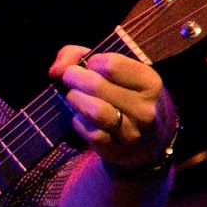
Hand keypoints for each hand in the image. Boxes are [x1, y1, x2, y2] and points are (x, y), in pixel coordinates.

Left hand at [49, 45, 174, 169]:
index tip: (92, 65)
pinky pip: (89, 132)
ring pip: (94, 111)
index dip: (93, 61)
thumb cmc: (125, 95)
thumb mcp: (117, 72)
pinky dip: (78, 121)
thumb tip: (56, 69)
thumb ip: (79, 56)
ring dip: (75, 99)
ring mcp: (132, 132)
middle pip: (97, 86)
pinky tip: (81, 116)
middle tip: (70, 77)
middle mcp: (146, 109)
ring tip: (74, 95)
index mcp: (151, 83)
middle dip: (74, 77)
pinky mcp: (116, 150)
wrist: (147, 141)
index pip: (112, 64)